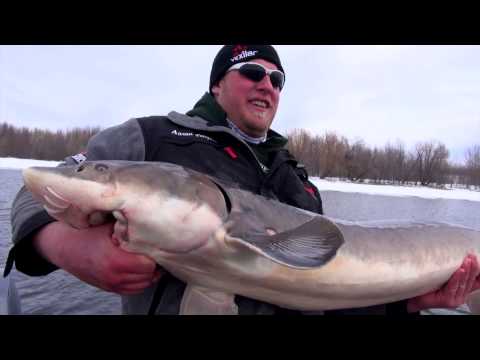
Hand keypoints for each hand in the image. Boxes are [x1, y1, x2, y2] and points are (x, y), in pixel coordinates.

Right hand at [33, 221, 162, 294]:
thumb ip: (126, 225)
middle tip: (152, 250)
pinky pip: (134, 290)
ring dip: (148, 273)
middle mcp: (113, 275)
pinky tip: (139, 268)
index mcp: (114, 259)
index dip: (153, 253)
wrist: (64, 248)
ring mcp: (111, 284)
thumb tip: (146, 218)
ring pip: (143, 285)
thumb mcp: (106, 225)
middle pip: (148, 276)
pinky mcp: (109, 288)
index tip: (152, 244)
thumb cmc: (86, 233)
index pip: (147, 264)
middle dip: (153, 263)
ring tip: (146, 258)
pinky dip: (140, 281)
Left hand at [407, 253, 479, 312]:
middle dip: (473, 268)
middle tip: (472, 256)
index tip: (477, 260)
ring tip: (468, 261)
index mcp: (461, 292)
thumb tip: (454, 257)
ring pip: (463, 283)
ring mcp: (454, 299)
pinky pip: (453, 287)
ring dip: (467, 271)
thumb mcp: (442, 280)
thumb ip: (450, 274)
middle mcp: (460, 296)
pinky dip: (457, 278)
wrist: (415, 300)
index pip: (475, 282)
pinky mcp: (447, 300)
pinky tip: (460, 271)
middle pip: (470, 281)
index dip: (477, 271)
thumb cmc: (427, 289)